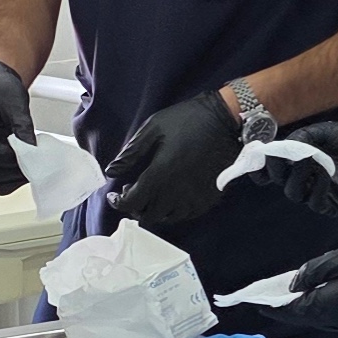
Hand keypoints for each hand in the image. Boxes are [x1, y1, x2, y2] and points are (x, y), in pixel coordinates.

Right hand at [0, 61, 34, 194]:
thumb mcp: (14, 102)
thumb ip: (22, 127)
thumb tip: (31, 149)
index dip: (10, 158)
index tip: (30, 154)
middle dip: (15, 170)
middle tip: (36, 161)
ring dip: (14, 177)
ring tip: (31, 162)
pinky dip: (10, 177)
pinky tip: (24, 165)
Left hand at [107, 92, 245, 228]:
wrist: (225, 120)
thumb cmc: (187, 120)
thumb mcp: (153, 128)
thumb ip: (131, 153)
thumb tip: (112, 171)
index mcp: (160, 173)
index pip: (132, 202)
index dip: (119, 202)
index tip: (115, 195)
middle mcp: (176, 191)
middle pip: (148, 215)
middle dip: (136, 207)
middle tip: (134, 192)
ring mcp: (194, 197)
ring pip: (167, 218)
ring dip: (155, 210)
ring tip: (153, 195)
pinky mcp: (208, 198)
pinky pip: (187, 215)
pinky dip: (174, 211)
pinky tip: (172, 197)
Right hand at [267, 121, 337, 218]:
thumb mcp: (321, 133)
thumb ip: (299, 139)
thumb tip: (281, 150)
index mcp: (299, 163)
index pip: (272, 173)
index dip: (261, 170)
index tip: (257, 160)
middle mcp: (306, 180)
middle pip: (281, 183)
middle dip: (278, 168)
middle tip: (285, 154)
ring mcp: (319, 193)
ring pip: (295, 193)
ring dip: (298, 174)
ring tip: (310, 157)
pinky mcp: (335, 203)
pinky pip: (316, 201)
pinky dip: (317, 184)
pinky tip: (325, 170)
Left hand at [275, 238, 337, 332]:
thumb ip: (312, 272)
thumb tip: (295, 284)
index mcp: (327, 306)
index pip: (293, 310)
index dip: (274, 307)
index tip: (259, 304)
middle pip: (306, 317)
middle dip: (289, 309)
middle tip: (274, 299)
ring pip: (323, 320)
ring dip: (308, 310)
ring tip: (297, 297)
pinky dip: (326, 310)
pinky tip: (324, 298)